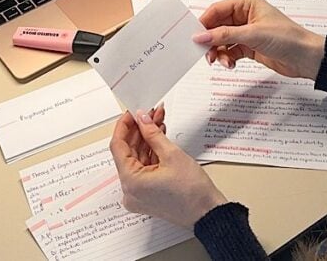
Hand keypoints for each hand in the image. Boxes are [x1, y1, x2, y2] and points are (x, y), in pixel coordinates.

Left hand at [110, 109, 227, 228]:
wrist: (208, 213)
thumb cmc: (193, 192)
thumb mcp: (172, 154)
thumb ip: (152, 133)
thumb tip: (142, 119)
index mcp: (131, 182)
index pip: (118, 147)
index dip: (125, 126)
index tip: (132, 113)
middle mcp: (130, 191)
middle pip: (128, 153)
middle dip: (139, 131)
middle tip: (149, 114)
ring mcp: (138, 194)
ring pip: (137, 159)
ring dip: (147, 140)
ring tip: (157, 121)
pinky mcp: (147, 194)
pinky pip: (144, 168)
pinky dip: (151, 153)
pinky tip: (159, 137)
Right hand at [193, 0, 325, 78]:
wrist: (306, 58)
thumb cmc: (287, 38)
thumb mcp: (252, 35)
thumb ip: (224, 36)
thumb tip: (200, 36)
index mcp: (247, 3)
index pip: (217, 10)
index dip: (204, 23)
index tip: (194, 36)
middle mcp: (245, 15)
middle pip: (217, 26)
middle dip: (211, 41)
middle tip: (205, 54)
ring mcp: (247, 32)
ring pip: (222, 41)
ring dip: (219, 53)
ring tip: (222, 62)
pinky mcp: (250, 46)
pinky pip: (230, 51)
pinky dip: (227, 58)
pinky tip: (231, 64)